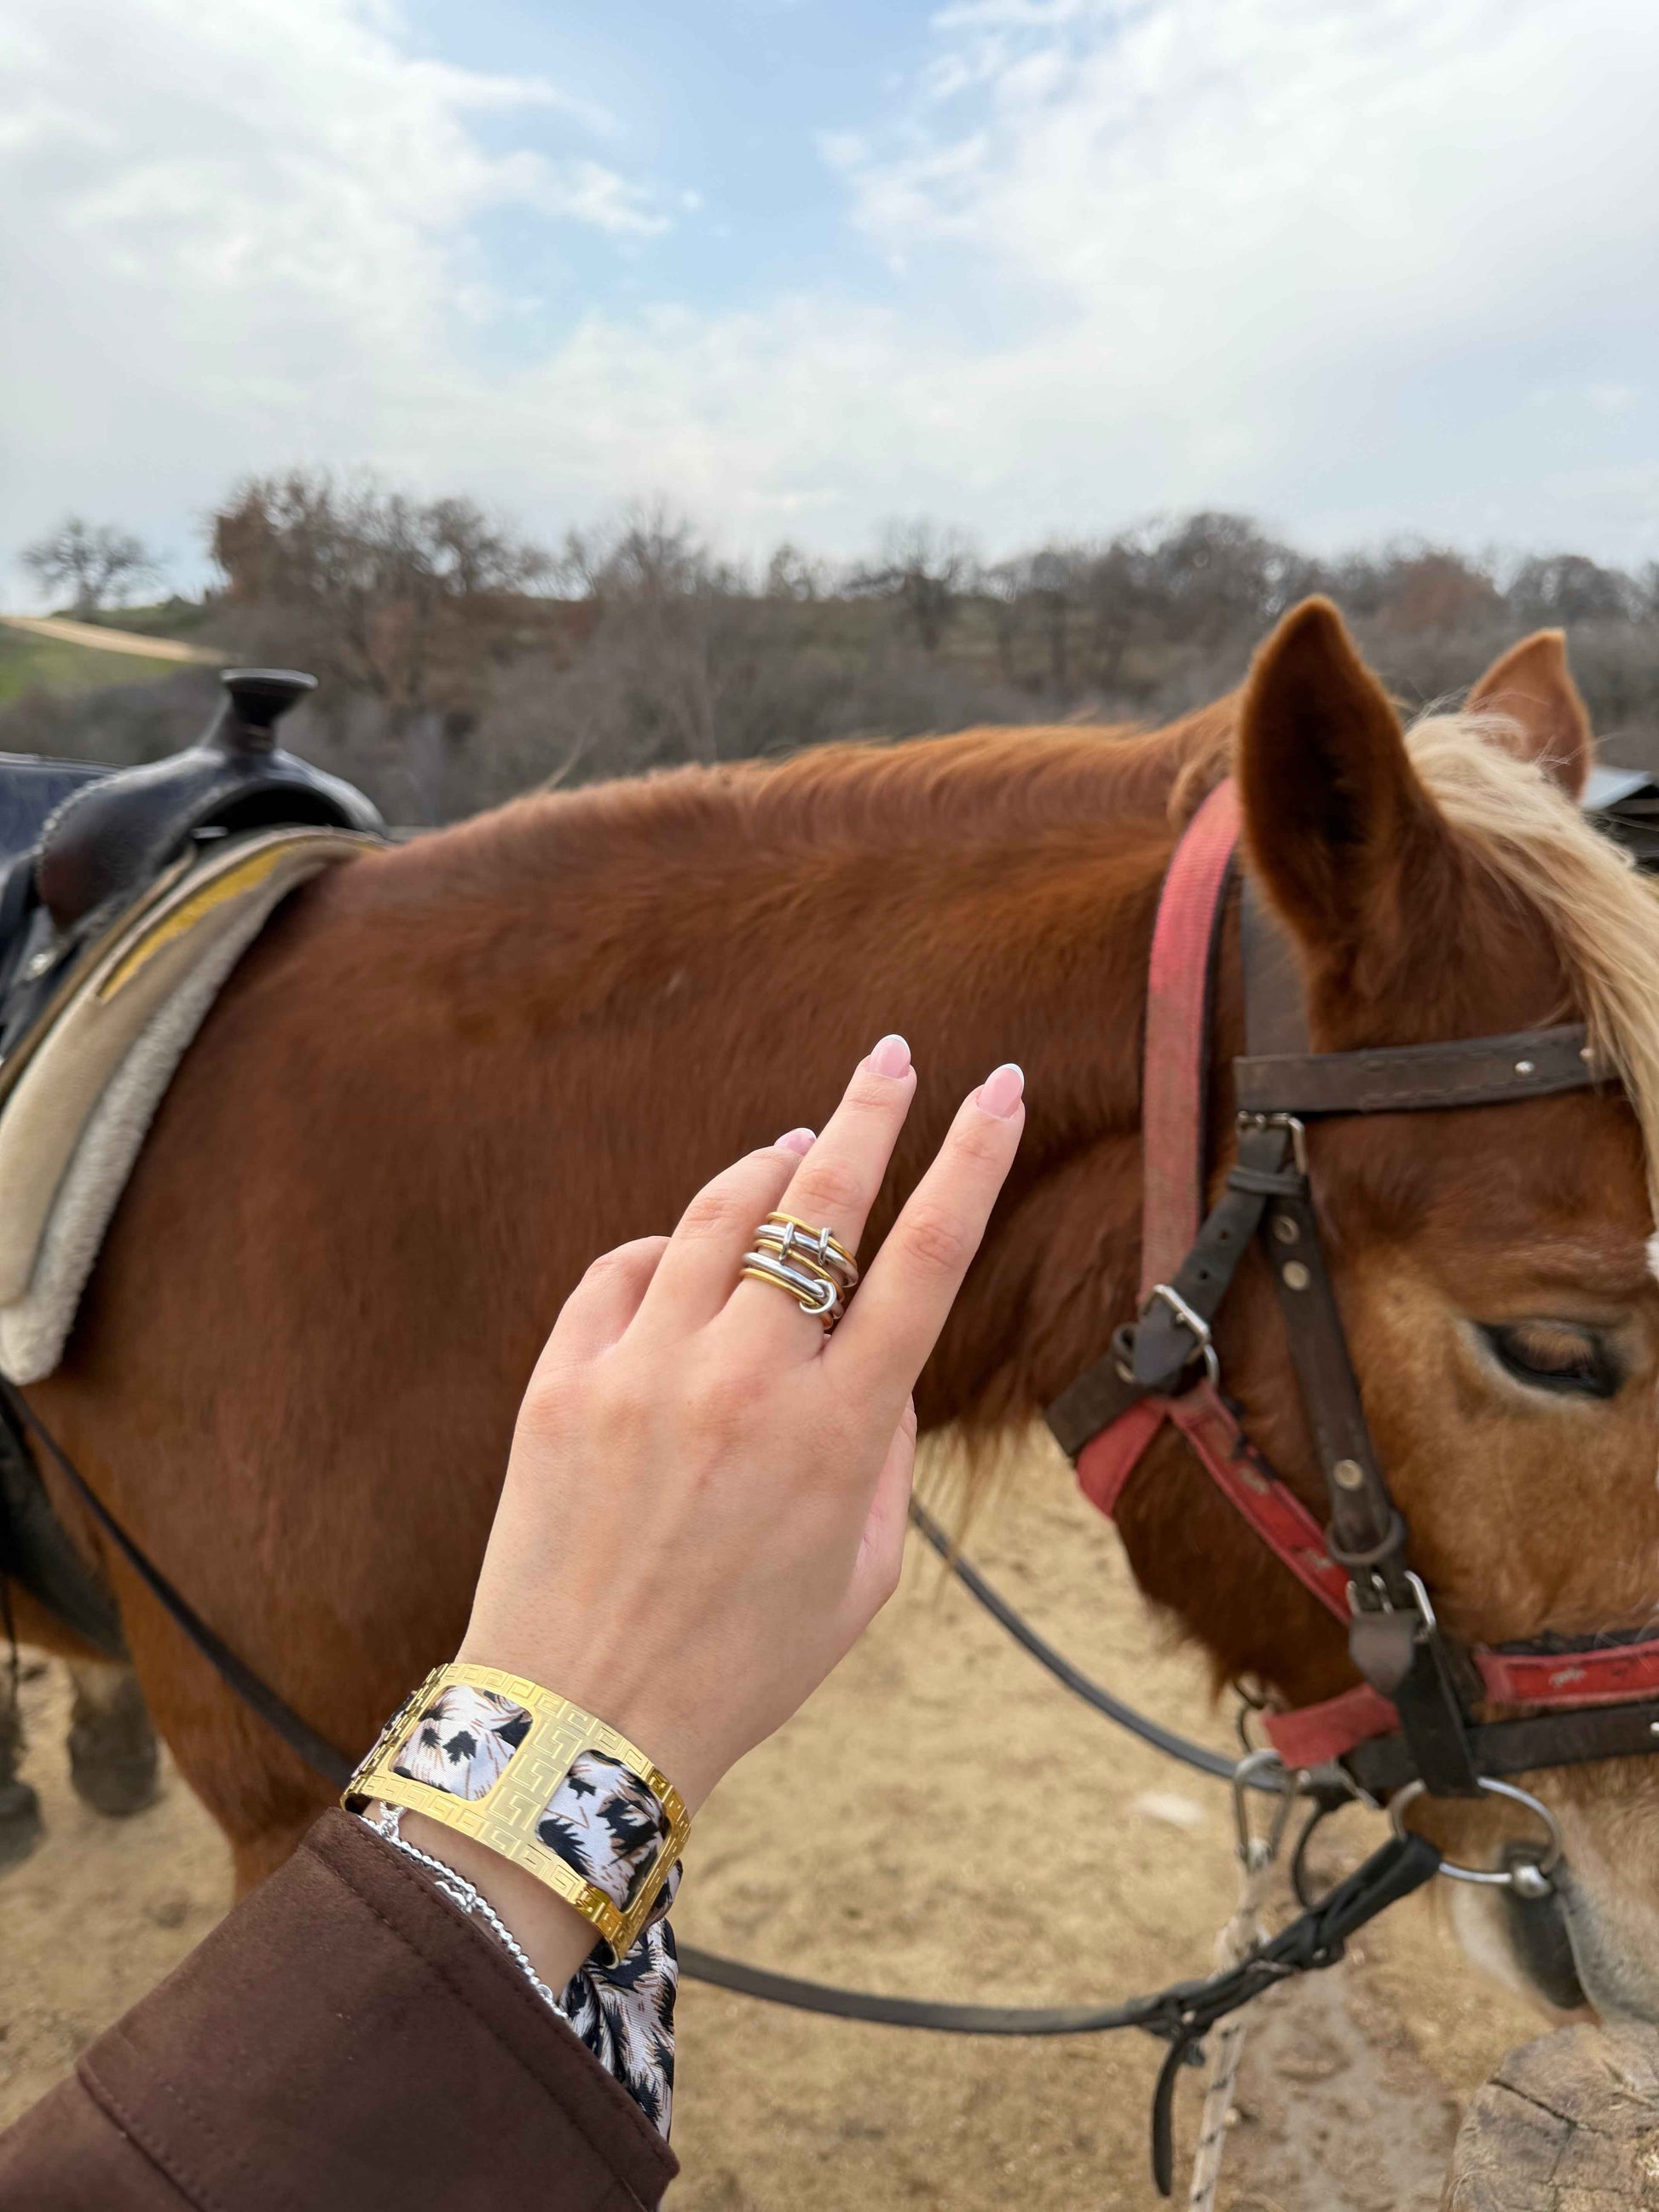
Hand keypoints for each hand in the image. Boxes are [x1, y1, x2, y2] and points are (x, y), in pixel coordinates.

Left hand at [402, 1034, 1024, 1987]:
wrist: (580, 1721)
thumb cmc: (741, 1662)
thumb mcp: (862, 1577)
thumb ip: (886, 1456)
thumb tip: (876, 1364)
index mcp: (839, 1431)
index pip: (926, 1258)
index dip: (971, 1159)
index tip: (995, 1089)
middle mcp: (746, 1380)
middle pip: (819, 1202)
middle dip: (868, 1111)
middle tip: (889, 1055)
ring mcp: (645, 1372)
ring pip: (714, 1216)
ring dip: (764, 1168)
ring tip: (793, 1145)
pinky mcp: (564, 1382)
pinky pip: (621, 1270)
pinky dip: (661, 1250)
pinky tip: (681, 1255)